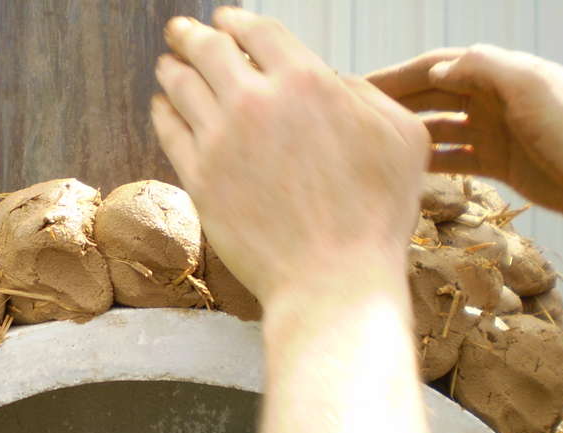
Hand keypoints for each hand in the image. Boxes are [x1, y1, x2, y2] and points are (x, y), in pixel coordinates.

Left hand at [152, 8, 428, 309]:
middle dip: (191, 35)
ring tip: (166, 64)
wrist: (331, 277)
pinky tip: (160, 107)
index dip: (237, 21)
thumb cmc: (376, 214)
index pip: (259, 33)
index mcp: (307, 82)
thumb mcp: (401, 137)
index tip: (226, 19)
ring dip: (172, 69)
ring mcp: (220, 141)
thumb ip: (364, 94)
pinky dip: (161, 113)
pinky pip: (169, 133)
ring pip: (182, 88)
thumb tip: (330, 80)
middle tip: (180, 30)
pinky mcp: (198, 179)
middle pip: (209, 51)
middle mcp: (256, 102)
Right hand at [368, 45, 562, 217]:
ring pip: (440, 128)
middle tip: (354, 118)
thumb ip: (482, 69)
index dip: (398, 74)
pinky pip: (455, 159)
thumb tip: (434, 71)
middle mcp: (495, 98)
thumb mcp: (529, 87)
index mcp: (501, 73)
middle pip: (434, 95)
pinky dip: (429, 163)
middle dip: (395, 102)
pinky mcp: (500, 164)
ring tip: (372, 146)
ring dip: (407, 134)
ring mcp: (496, 132)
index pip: (438, 67)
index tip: (360, 87)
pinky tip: (403, 171)